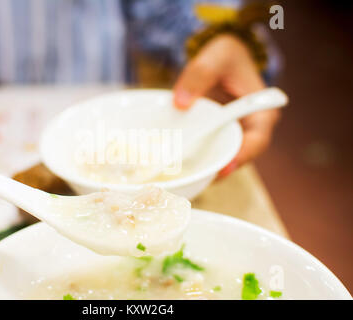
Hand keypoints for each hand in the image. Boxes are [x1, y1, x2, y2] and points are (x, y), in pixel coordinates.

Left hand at [173, 34, 280, 177]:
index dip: (244, 156)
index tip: (226, 166)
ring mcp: (230, 135)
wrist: (217, 57)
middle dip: (218, 169)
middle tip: (196, 177)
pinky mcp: (215, 136)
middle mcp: (248, 129)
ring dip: (203, 166)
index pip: (258, 141)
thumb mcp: (216, 56)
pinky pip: (206, 149)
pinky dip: (192, 156)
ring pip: (220, 157)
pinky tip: (173, 161)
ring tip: (181, 175)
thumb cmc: (225, 55)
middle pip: (238, 157)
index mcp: (260, 112)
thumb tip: (181, 103)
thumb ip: (199, 74)